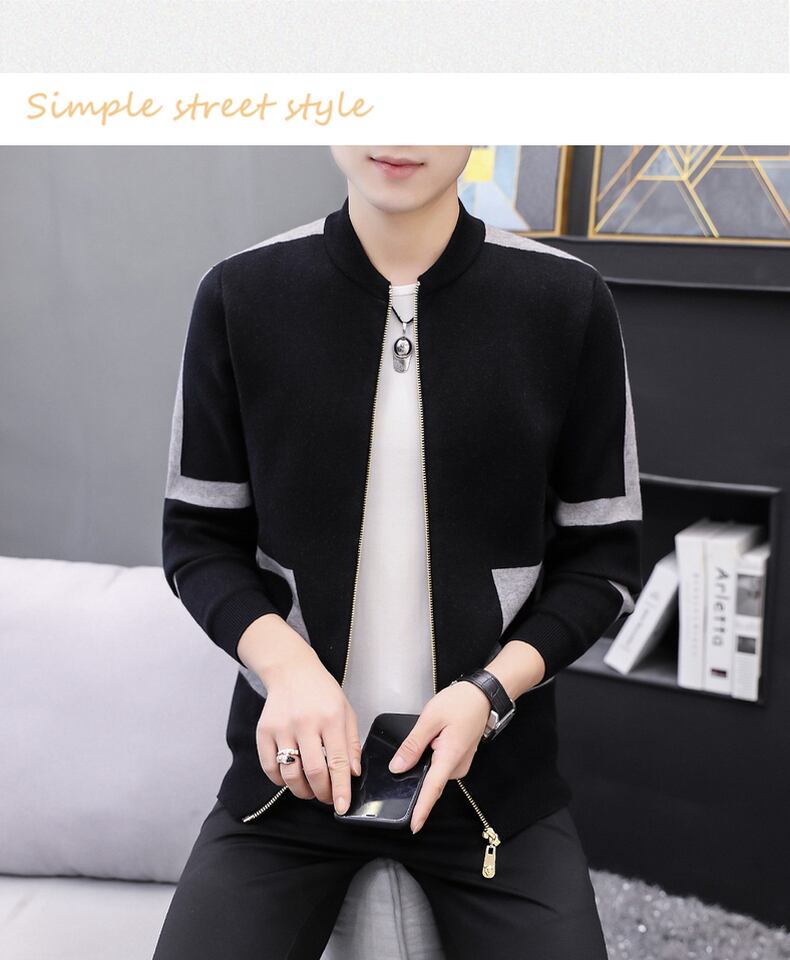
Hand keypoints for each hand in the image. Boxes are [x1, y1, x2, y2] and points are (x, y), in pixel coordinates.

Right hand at [240, 617, 362, 815]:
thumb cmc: (321, 691)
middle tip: (328, 798)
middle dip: (323, 793)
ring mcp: (282, 727)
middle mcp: (306, 722)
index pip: (338, 762)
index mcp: (331, 717)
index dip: (341, 789)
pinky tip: (291, 778)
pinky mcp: (264, 731)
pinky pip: (270, 768)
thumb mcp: (346, 711)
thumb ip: (351, 743)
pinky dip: (281, 781)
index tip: (343, 808)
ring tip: (311, 790)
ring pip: (290, 774)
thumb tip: (352, 773)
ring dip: (302, 791)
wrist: (291, 670)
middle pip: (314, 772)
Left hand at [388, 681, 490, 832]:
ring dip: (425, 760)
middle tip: (423, 738)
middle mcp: (457, 766)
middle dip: (418, 770)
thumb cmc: (461, 702)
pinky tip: (433, 738)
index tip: (413, 826)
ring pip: (434, 771)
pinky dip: (431, 757)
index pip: (432, 789)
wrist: (484, 695)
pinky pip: (440, 764)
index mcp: (450, 756)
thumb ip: (413, 745)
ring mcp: (460, 763)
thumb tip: (397, 767)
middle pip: (430, 779)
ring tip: (432, 731)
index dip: (421, 809)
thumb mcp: (431, 719)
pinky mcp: (459, 758)